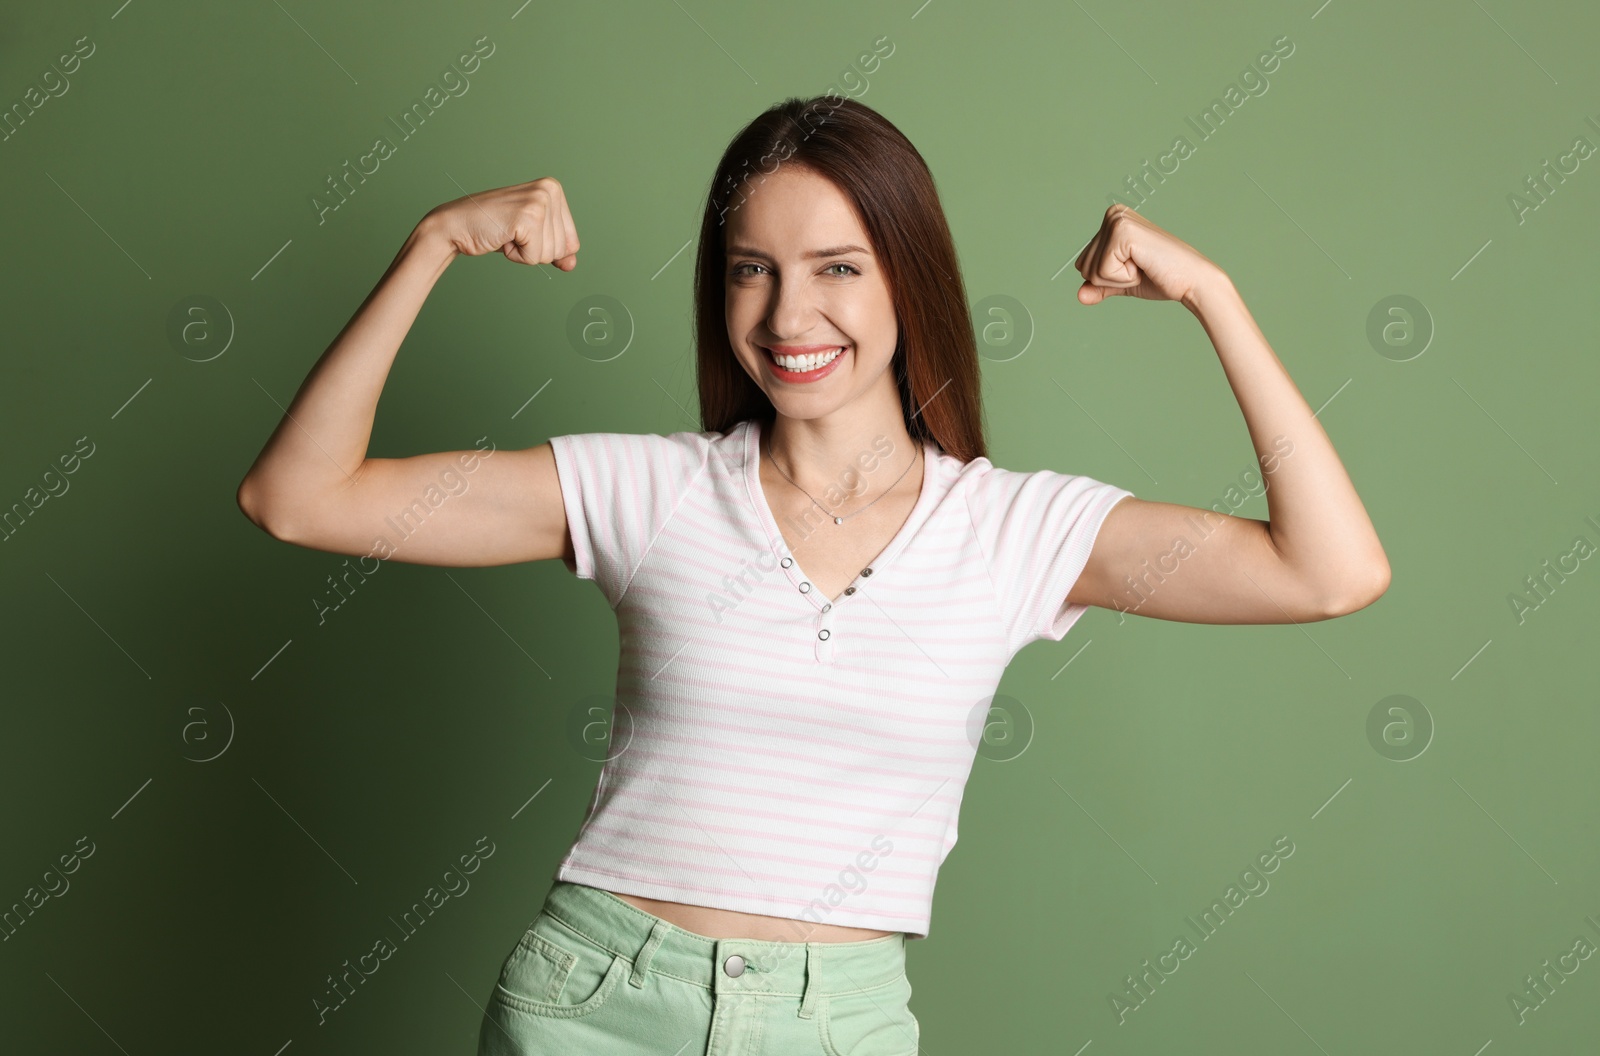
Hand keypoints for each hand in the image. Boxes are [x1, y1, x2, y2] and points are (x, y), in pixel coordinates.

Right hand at [424, 177, 579, 268]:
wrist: (457, 225)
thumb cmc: (493, 228)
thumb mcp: (531, 236)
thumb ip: (555, 249)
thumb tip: (572, 264)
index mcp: (554, 189)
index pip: (572, 241)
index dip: (545, 246)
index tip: (522, 230)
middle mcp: (550, 190)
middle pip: (562, 249)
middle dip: (535, 250)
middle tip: (511, 231)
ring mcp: (540, 202)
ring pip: (550, 254)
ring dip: (525, 252)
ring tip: (506, 232)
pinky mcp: (528, 217)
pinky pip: (534, 257)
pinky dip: (516, 256)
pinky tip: (503, 236)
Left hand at [1072, 203, 1223, 310]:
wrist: (1191, 281)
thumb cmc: (1161, 278)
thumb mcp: (1122, 282)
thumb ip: (1099, 287)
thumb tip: (1079, 296)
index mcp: (1111, 220)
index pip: (1082, 263)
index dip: (1107, 277)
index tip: (1136, 267)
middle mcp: (1112, 214)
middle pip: (1083, 266)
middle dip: (1111, 278)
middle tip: (1141, 268)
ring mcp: (1117, 221)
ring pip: (1090, 271)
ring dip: (1118, 278)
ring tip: (1143, 265)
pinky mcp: (1122, 233)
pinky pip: (1102, 272)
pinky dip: (1123, 278)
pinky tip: (1144, 265)